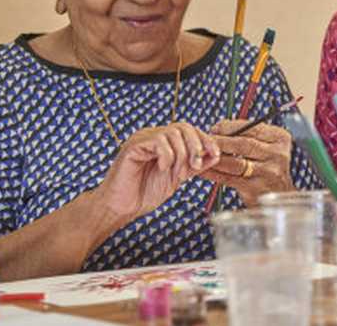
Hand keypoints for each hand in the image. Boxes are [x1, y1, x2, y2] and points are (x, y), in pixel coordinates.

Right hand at [92, 123, 219, 222]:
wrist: (121, 208)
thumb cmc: (144, 193)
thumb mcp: (177, 177)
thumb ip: (194, 165)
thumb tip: (215, 155)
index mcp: (164, 142)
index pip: (189, 130)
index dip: (205, 140)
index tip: (216, 154)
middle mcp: (153, 136)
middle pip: (183, 127)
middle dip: (196, 146)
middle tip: (196, 166)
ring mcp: (142, 139)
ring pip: (173, 133)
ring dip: (181, 155)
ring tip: (176, 174)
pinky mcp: (133, 146)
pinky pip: (158, 141)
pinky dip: (167, 157)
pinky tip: (162, 169)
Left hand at [199, 120, 294, 205]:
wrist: (280, 196)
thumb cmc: (268, 167)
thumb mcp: (267, 147)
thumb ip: (247, 135)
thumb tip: (217, 128)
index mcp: (280, 139)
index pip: (252, 127)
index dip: (230, 127)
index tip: (215, 128)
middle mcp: (277, 155)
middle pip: (243, 144)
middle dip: (220, 141)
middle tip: (205, 141)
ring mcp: (267, 173)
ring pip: (235, 162)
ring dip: (215, 158)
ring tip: (201, 155)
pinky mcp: (255, 189)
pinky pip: (229, 178)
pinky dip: (213, 173)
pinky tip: (204, 170)